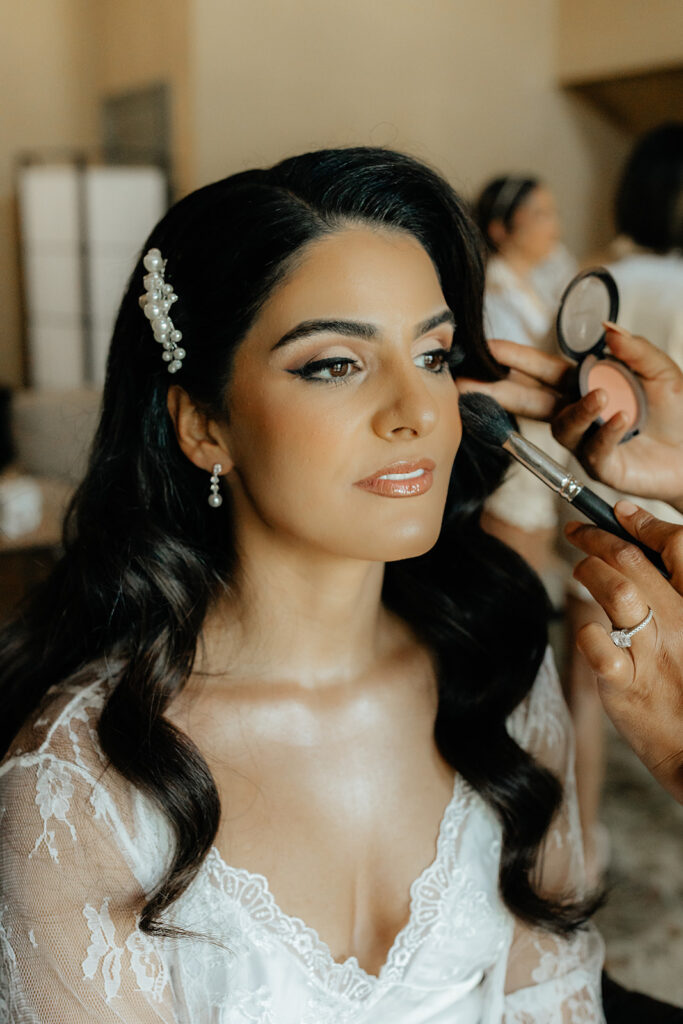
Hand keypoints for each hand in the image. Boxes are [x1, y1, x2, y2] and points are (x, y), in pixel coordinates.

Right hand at [459, 327, 682, 510]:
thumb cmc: (677, 412)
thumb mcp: (660, 370)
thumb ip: (634, 348)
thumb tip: (606, 327)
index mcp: (582, 384)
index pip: (540, 369)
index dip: (513, 358)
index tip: (485, 348)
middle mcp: (575, 412)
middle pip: (529, 399)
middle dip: (498, 391)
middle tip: (469, 384)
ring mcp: (584, 441)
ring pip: (563, 425)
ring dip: (579, 410)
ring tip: (603, 396)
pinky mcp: (601, 466)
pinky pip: (596, 448)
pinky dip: (607, 431)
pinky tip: (621, 418)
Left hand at [565, 501, 682, 802]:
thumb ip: (675, 597)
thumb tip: (640, 555)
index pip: (677, 544)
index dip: (641, 523)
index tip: (618, 514)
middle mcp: (682, 624)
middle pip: (633, 560)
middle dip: (597, 537)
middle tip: (578, 532)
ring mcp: (653, 654)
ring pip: (616, 590)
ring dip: (590, 571)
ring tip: (581, 570)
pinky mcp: (625, 684)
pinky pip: (597, 644)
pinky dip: (587, 630)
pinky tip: (588, 630)